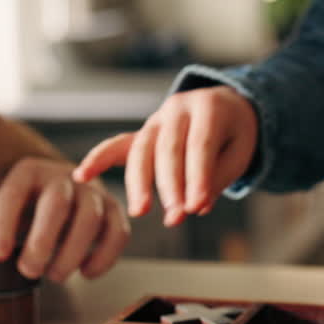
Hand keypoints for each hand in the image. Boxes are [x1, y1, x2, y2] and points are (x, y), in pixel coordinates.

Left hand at [0, 157, 129, 281]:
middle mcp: (64, 176)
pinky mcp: (114, 211)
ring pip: (91, 219)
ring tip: (54, 276)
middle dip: (43, 242)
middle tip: (28, 271)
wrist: (55, 197)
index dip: (4, 224)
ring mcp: (93, 192)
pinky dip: (104, 257)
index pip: (14, 193)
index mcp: (28, 172)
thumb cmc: (22, 211)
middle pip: (57, 204)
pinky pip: (118, 232)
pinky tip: (86, 272)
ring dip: (72, 253)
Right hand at [72, 86, 257, 226]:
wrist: (225, 107)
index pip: (200, 145)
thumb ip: (219, 177)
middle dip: (170, 185)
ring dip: (139, 182)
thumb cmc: (235, 134)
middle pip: (169, 148)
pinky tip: (82, 175)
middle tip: (175, 216)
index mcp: (209, 107)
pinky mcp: (143, 134)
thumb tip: (196, 207)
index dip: (198, 176)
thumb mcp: (240, 152)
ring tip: (140, 211)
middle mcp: (178, 108)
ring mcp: (156, 119)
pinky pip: (118, 145)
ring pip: (142, 150)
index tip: (197, 207)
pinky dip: (99, 158)